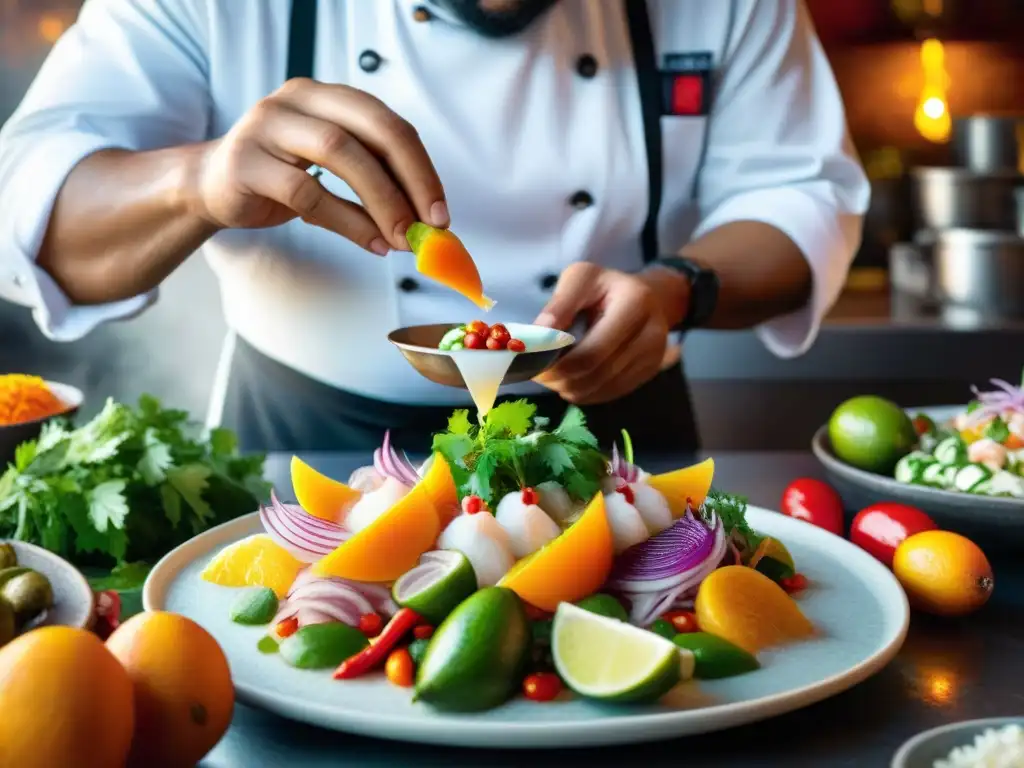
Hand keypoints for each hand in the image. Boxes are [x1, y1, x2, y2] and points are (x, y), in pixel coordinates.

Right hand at [192, 78, 447, 253]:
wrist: (208, 187)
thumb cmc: (280, 179)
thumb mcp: (333, 173)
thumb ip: (375, 184)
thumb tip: (427, 223)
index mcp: (327, 96)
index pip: (388, 122)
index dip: (420, 167)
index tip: (441, 211)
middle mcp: (298, 99)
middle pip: (371, 129)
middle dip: (409, 180)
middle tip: (431, 226)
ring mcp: (267, 125)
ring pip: (339, 153)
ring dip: (381, 201)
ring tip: (403, 239)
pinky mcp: (245, 163)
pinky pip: (307, 191)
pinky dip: (347, 221)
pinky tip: (371, 243)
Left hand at [532, 263, 688, 404]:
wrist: (648, 298)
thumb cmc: (606, 286)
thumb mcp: (580, 278)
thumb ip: (559, 305)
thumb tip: (538, 334)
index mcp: (635, 303)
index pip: (592, 352)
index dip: (559, 364)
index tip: (534, 362)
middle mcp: (651, 334)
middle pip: (596, 374)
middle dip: (560, 378)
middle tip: (538, 372)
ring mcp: (653, 358)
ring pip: (600, 388)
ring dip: (569, 387)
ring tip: (553, 373)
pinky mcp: (648, 374)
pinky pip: (608, 394)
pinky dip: (584, 391)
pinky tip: (572, 377)